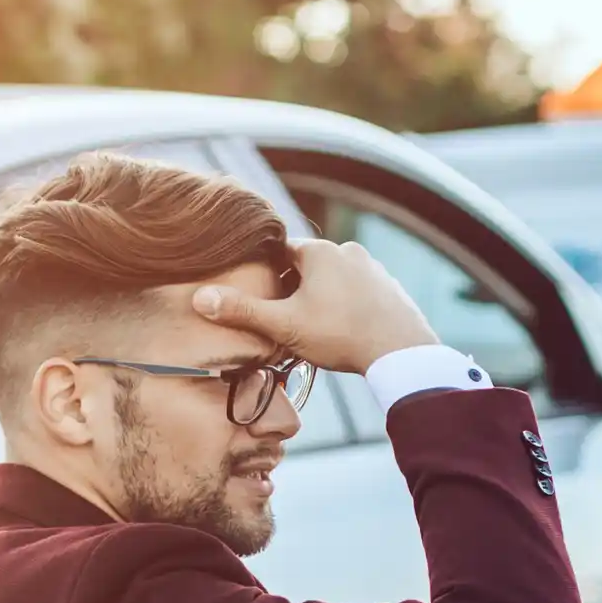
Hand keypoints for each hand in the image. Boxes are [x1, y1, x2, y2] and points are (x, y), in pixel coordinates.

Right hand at [193, 239, 438, 374]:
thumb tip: (199, 298)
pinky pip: (358, 291)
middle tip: (286, 320)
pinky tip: (344, 330)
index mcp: (318, 251)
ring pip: (334, 278)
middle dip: (294, 289)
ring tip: (316, 329)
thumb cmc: (339, 334)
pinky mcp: (390, 287)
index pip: (279, 252)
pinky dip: (346, 305)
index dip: (266, 274)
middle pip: (307, 265)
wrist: (402, 351)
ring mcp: (372, 267)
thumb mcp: (284, 325)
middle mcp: (347, 250)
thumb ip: (242, 311)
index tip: (261, 298)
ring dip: (321, 297)